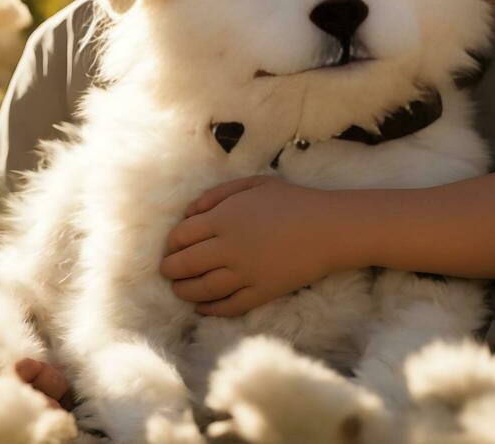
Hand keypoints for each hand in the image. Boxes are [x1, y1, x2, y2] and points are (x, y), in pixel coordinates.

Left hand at [159, 176, 344, 317]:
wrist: (327, 228)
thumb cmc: (290, 201)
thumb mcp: (252, 184)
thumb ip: (217, 195)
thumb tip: (188, 213)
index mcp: (224, 218)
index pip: (182, 235)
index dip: (172, 243)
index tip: (171, 246)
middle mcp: (228, 248)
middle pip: (185, 264)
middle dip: (170, 269)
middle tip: (167, 270)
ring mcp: (244, 274)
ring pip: (201, 289)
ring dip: (184, 291)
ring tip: (179, 289)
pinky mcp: (259, 293)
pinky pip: (227, 306)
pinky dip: (210, 309)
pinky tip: (202, 307)